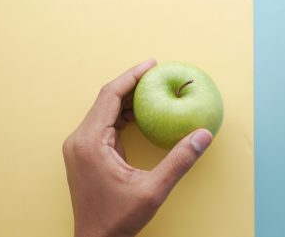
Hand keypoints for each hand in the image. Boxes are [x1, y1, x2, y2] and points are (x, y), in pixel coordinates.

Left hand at [62, 59, 212, 236]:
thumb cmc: (118, 219)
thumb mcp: (153, 189)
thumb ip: (179, 160)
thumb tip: (204, 135)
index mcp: (90, 142)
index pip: (110, 96)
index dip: (131, 76)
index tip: (152, 64)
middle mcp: (80, 140)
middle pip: (106, 100)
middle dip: (132, 84)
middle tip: (158, 73)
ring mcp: (80, 147)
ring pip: (105, 111)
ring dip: (129, 100)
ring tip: (154, 90)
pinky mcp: (86, 155)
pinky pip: (105, 125)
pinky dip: (124, 116)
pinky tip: (143, 114)